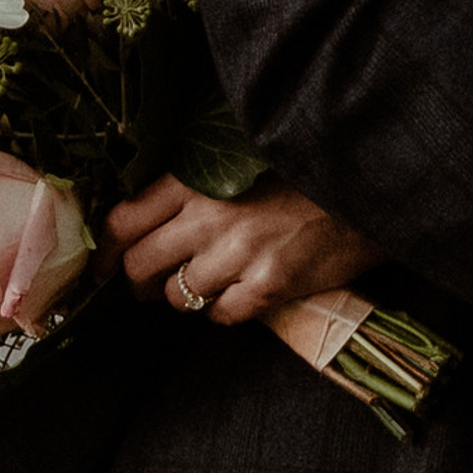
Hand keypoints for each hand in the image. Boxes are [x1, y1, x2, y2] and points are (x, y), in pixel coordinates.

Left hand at [101, 175, 380, 328]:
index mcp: (200, 179)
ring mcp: (240, 256)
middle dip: (137, 279)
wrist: (367, 182)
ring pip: (178, 297)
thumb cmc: (304, 166)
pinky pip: (220, 316)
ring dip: (183, 294)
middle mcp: (212, 218)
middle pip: (141, 265)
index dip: (107, 249)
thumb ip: (198, 179)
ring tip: (203, 280)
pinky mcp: (268, 287)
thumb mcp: (242, 155)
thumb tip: (151, 212)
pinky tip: (239, 290)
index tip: (104, 263)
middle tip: (146, 281)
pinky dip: (223, 309)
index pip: (126, 220)